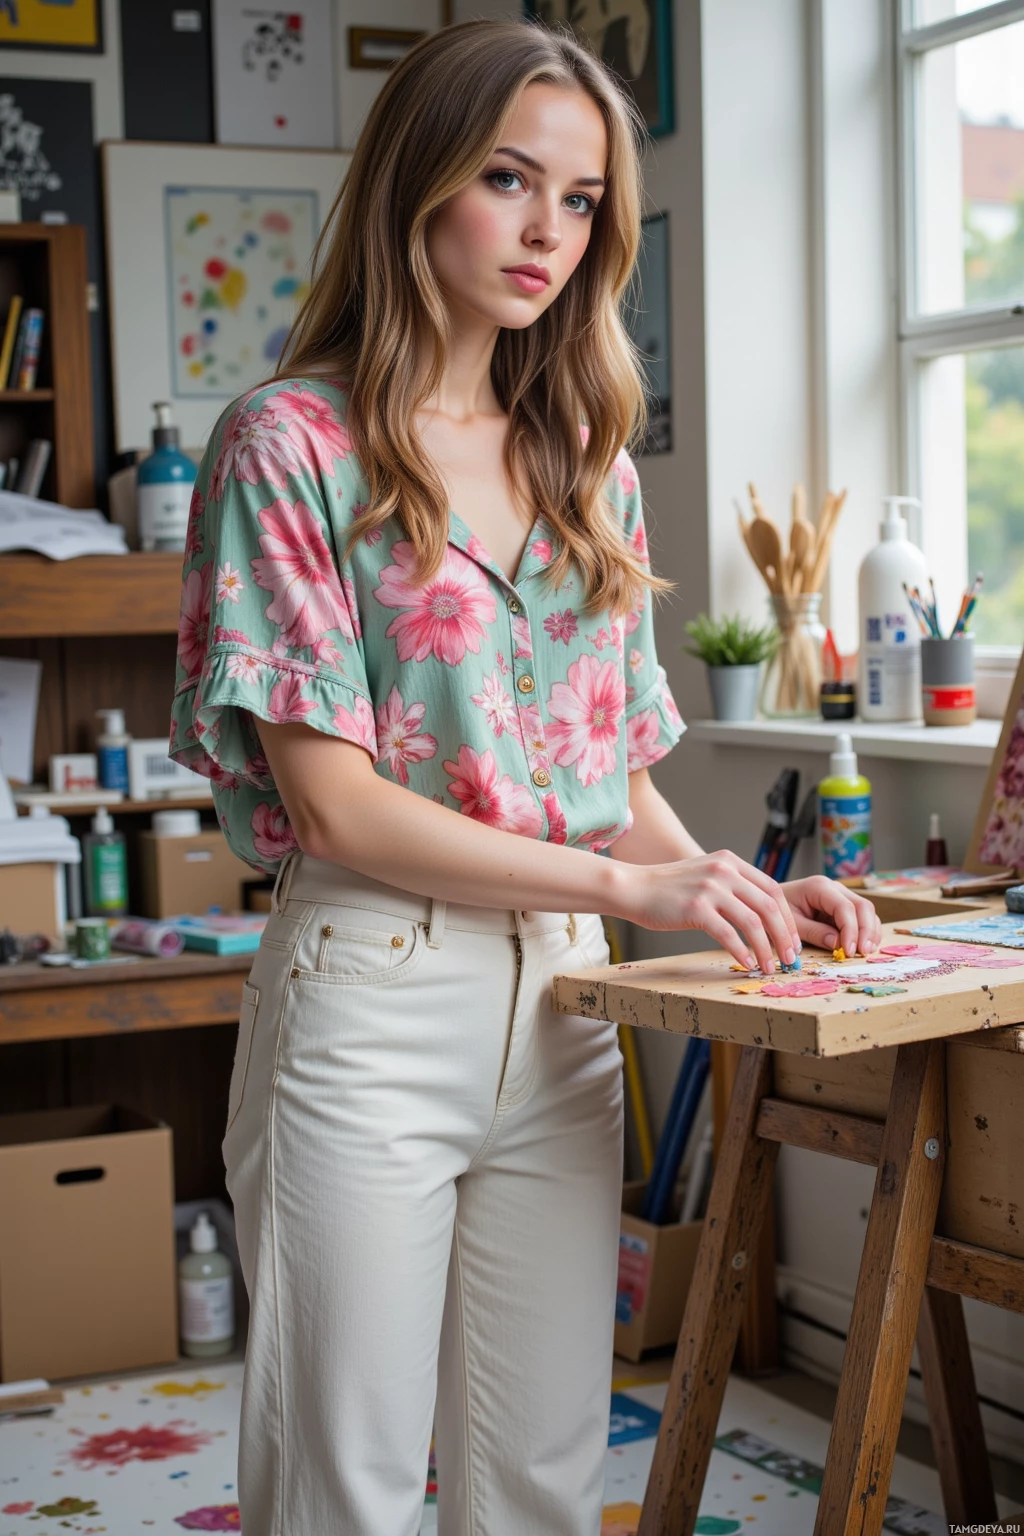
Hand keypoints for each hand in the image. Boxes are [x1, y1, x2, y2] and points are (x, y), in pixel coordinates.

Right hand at [621, 849, 802, 973]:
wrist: (634, 887)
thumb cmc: (669, 889)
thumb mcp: (705, 874)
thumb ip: (732, 885)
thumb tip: (761, 915)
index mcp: (731, 861)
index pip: (773, 889)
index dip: (787, 918)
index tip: (793, 940)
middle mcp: (724, 870)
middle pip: (769, 906)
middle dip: (784, 936)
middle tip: (790, 959)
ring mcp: (710, 888)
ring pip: (753, 923)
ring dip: (767, 949)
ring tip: (769, 967)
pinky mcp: (695, 909)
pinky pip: (729, 935)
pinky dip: (742, 952)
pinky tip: (746, 963)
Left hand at [782, 876, 881, 955]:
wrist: (770, 903)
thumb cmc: (777, 912)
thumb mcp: (791, 924)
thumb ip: (813, 932)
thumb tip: (838, 944)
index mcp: (819, 887)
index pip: (845, 907)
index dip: (851, 930)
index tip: (849, 951)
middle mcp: (834, 888)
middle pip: (862, 906)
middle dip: (866, 930)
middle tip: (863, 953)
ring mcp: (841, 895)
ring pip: (866, 910)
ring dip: (870, 931)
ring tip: (866, 952)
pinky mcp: (843, 905)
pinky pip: (861, 916)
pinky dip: (866, 931)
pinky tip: (864, 946)